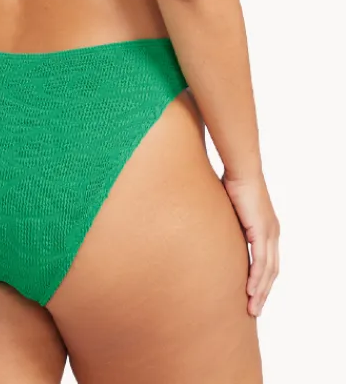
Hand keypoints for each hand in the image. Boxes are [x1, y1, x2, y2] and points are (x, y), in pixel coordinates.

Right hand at [221, 169, 279, 317]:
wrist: (240, 168)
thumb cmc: (232, 180)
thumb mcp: (228, 207)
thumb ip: (223, 220)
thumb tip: (205, 224)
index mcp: (267, 227)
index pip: (268, 261)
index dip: (262, 279)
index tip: (252, 295)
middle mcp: (273, 232)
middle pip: (272, 270)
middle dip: (263, 292)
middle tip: (253, 310)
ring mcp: (270, 232)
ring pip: (268, 271)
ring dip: (260, 291)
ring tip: (251, 308)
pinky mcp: (262, 231)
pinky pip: (261, 262)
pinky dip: (256, 279)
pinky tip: (249, 291)